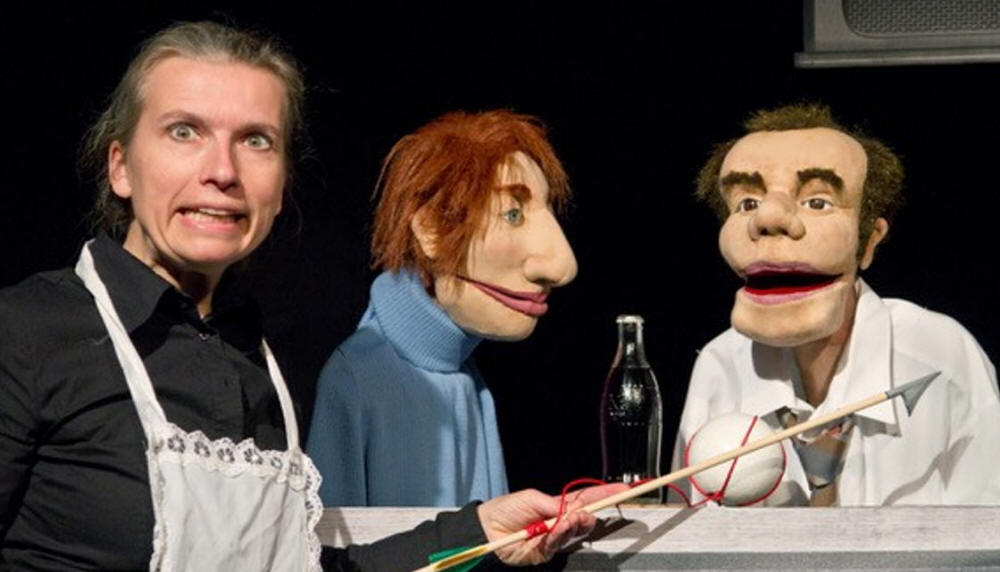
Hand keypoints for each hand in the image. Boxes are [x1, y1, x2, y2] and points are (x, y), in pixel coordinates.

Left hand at [476, 483, 628, 565]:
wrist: (486, 528)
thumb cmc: (506, 509)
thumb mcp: (532, 498)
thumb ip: (555, 504)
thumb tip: (574, 509)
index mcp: (558, 505)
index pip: (586, 500)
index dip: (605, 495)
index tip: (622, 490)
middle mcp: (559, 522)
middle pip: (585, 518)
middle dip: (593, 513)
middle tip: (593, 510)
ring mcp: (553, 538)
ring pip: (574, 532)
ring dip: (576, 523)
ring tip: (573, 517)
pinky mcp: (544, 552)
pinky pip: (557, 543)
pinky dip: (560, 533)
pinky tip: (560, 526)